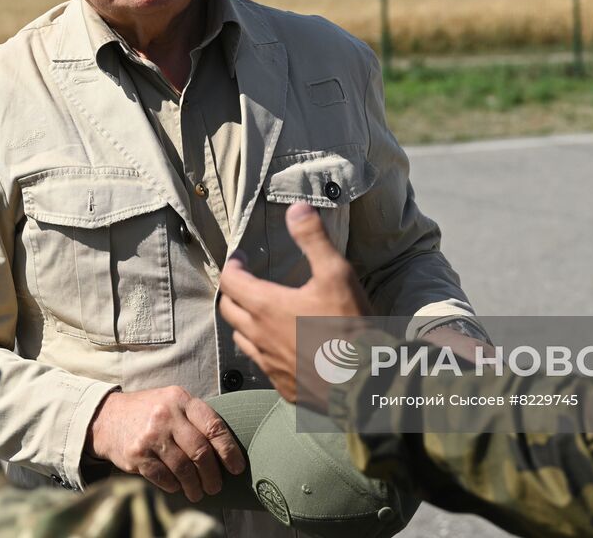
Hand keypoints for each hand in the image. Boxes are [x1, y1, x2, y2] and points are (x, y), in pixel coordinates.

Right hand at [87, 386, 244, 501]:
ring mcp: (151, 435)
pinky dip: (174, 486)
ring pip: (183, 468)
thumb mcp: (173, 402)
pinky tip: (177, 487)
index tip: (237, 467)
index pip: (213, 426)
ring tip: (198, 493)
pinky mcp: (137, 454)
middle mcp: (167, 415)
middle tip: (216, 486)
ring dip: (194, 485)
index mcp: (181, 399)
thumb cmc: (150, 412)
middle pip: (200, 451)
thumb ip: (195, 417)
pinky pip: (163, 476)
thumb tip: (226, 448)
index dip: (229, 450)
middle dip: (212, 474)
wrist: (108, 417)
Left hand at [219, 202, 369, 407]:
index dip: (233, 265)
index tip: (241, 257)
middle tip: (246, 281)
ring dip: (244, 322)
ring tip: (260, 312)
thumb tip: (297, 207)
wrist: (363, 384)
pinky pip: (261, 364)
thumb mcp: (336, 273)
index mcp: (265, 307)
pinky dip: (263, 349)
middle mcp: (258, 336)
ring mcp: (268, 364)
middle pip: (229, 310)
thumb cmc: (349, 327)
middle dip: (234, 292)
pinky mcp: (282, 385)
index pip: (231, 281)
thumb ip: (313, 238)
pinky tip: (281, 345)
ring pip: (241, 340)